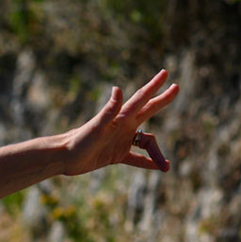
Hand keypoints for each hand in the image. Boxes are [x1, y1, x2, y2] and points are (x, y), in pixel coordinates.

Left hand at [59, 70, 178, 175]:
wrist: (64, 156)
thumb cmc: (79, 140)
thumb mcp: (97, 125)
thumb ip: (110, 109)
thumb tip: (118, 89)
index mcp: (121, 117)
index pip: (142, 98)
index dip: (154, 86)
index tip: (165, 73)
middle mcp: (123, 126)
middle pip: (149, 110)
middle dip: (162, 100)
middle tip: (176, 88)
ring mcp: (121, 140)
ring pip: (147, 143)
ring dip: (157, 154)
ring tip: (166, 167)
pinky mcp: (115, 154)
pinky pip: (136, 159)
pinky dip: (147, 163)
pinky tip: (157, 168)